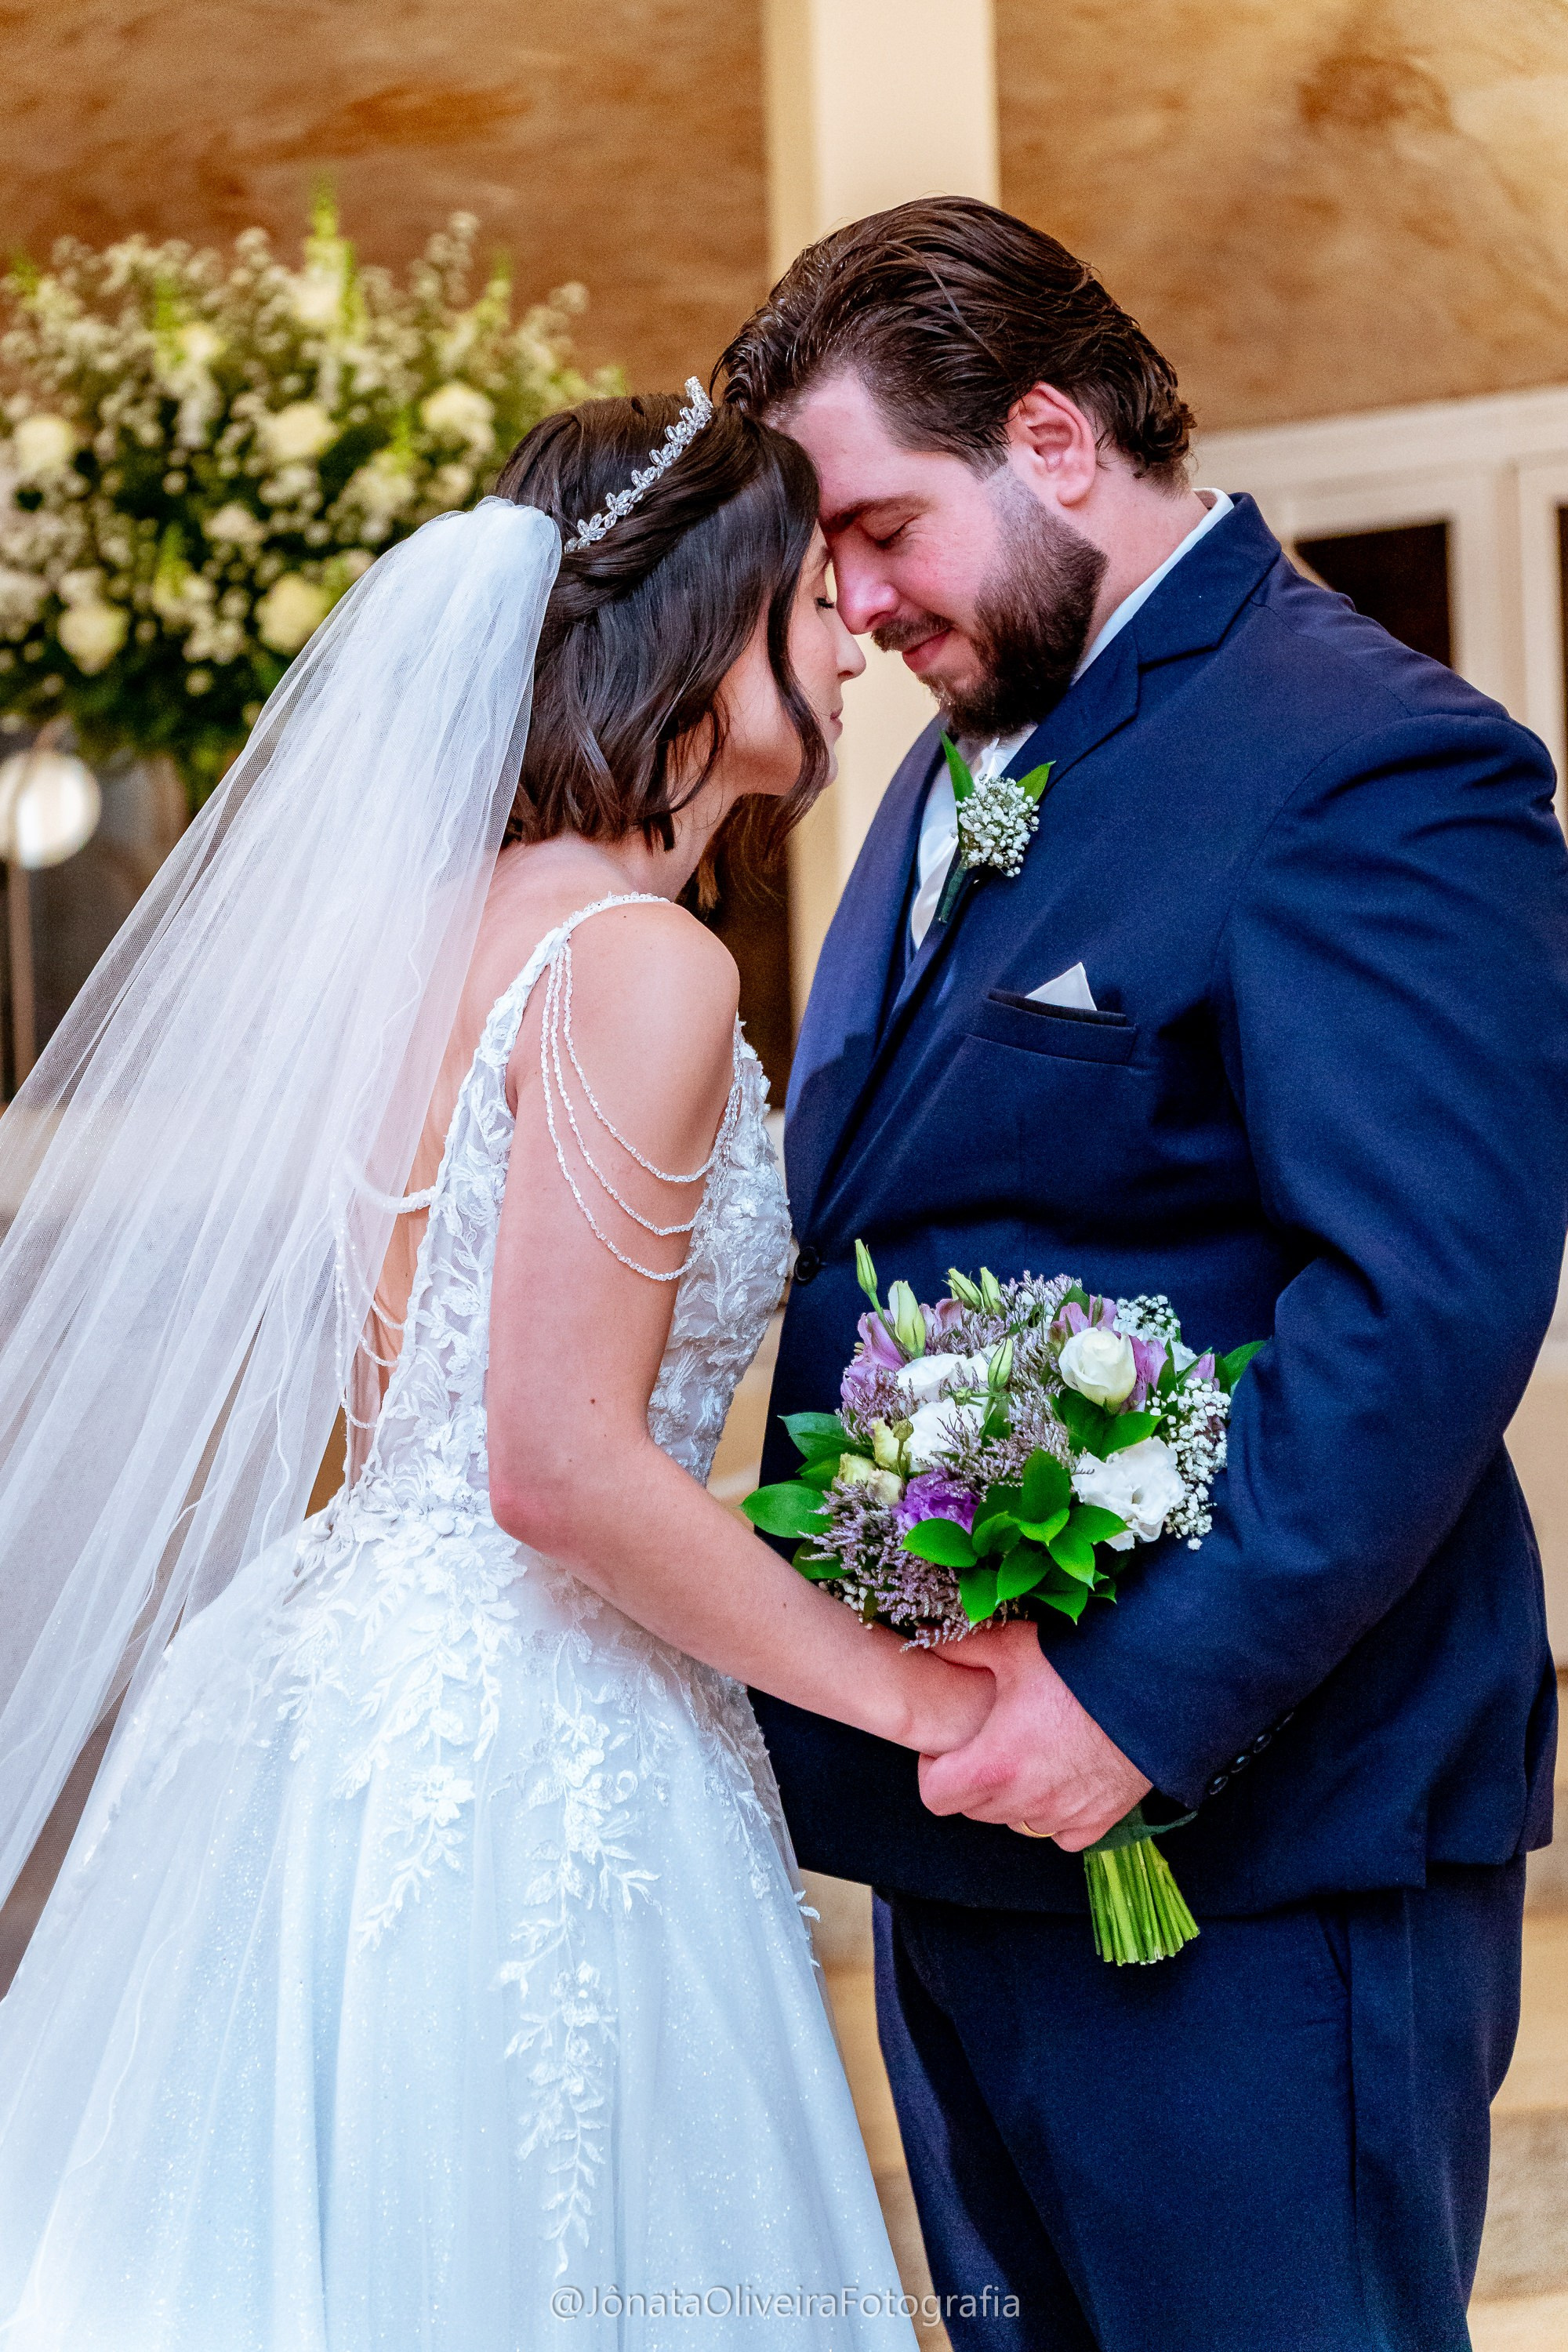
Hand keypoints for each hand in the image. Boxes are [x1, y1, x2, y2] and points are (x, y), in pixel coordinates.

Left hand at [916, 1621, 1150, 1849]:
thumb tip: (925, 1639)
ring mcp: (1064, 1815)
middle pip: (974, 1810)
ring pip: (1016, 1822)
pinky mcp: (1100, 1820)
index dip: (934, 1770)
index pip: (936, 1797)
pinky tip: (1064, 1777)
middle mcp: (1026, 1801)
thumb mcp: (1013, 1646)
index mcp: (994, 1765)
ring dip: (1013, 1798)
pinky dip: (1057, 1814)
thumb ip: (962, 1648)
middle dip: (972, 1780)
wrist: (1153, 1688)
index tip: (949, 1746)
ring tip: (1027, 1755)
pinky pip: (1062, 1833)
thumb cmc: (1079, 1668)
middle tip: (988, 1742)